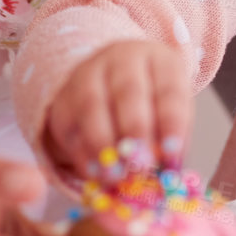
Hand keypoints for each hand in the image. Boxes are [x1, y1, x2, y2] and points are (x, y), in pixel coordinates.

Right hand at [44, 39, 191, 180]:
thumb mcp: (169, 113)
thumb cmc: (151, 103)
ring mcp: (89, 73)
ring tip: (115, 176)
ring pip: (92, 105)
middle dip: (135, 131)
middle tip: (141, 166)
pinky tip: (94, 174)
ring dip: (104, 144)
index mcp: (159, 61)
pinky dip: (81, 152)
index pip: (168, 89)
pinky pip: (70, 124)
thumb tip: (169, 172)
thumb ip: (170, 141)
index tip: (172, 152)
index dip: (171, 122)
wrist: (110, 83)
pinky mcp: (64, 96)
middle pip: (128, 91)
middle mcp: (123, 60)